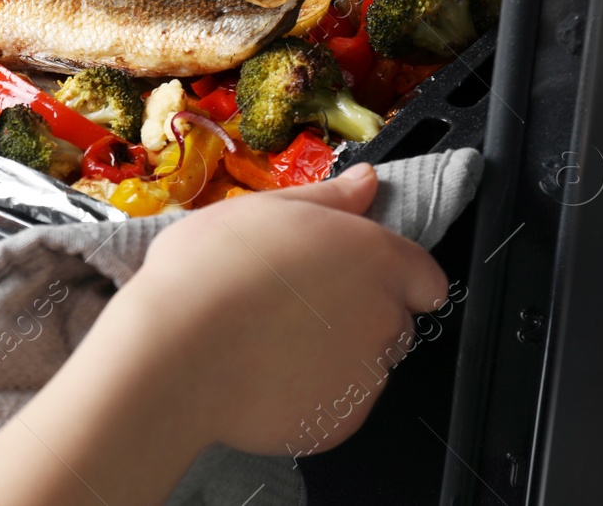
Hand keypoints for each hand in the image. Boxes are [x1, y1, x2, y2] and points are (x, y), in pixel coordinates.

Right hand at [105, 163, 448, 455]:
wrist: (176, 350)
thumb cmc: (211, 270)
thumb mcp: (264, 209)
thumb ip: (329, 198)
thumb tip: (366, 181)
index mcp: (375, 257)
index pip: (425, 277)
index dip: (392, 277)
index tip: (352, 278)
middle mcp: (385, 317)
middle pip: (394, 321)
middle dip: (358, 315)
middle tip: (294, 305)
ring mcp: (366, 376)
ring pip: (365, 366)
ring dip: (334, 356)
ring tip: (269, 341)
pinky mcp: (340, 422)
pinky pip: (337, 407)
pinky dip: (310, 396)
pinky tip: (263, 374)